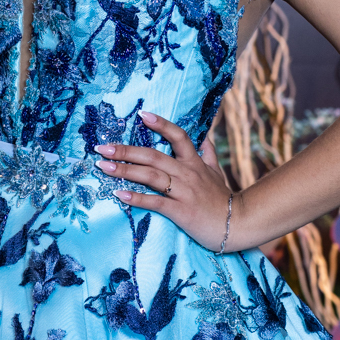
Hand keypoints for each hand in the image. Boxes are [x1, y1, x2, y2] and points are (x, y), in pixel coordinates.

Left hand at [94, 110, 236, 251]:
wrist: (237, 225)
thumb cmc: (222, 199)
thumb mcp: (217, 172)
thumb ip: (208, 155)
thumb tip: (205, 138)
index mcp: (194, 162)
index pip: (178, 136)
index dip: (161, 124)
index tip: (142, 115)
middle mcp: (187, 173)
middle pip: (153, 156)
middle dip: (126, 150)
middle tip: (102, 147)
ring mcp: (183, 192)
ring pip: (150, 176)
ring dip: (125, 170)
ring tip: (103, 167)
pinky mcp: (180, 211)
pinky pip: (155, 202)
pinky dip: (136, 198)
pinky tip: (119, 194)